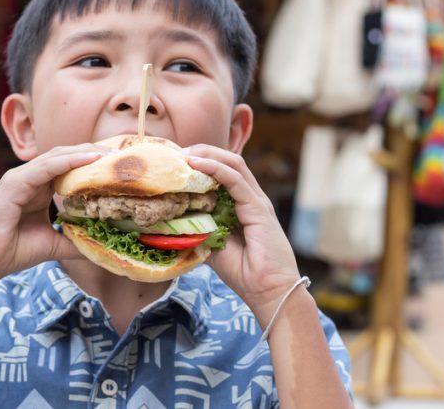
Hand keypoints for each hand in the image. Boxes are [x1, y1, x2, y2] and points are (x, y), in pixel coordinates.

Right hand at [0, 144, 112, 290]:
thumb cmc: (11, 252)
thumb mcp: (52, 244)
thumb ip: (73, 240)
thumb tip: (100, 246)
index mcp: (38, 188)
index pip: (68, 168)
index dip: (92, 163)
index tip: (117, 166)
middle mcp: (30, 178)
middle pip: (66, 157)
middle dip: (93, 153)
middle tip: (120, 155)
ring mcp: (20, 177)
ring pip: (57, 157)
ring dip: (85, 153)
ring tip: (110, 154)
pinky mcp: (13, 183)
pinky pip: (46, 167)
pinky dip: (68, 161)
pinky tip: (89, 159)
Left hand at [184, 145, 302, 320]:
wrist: (269, 292)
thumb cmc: (244, 273)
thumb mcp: (212, 247)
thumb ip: (199, 230)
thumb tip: (173, 220)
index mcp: (242, 205)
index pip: (223, 172)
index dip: (201, 162)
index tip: (175, 162)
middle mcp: (251, 198)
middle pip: (228, 161)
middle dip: (201, 151)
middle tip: (175, 153)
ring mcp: (257, 201)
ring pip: (233, 164)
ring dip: (206, 155)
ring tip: (183, 153)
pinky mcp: (259, 209)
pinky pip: (236, 180)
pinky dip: (215, 168)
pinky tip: (197, 164)